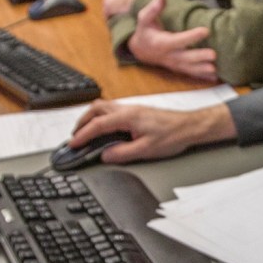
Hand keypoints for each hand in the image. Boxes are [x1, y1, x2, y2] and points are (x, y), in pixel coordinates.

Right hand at [68, 99, 235, 163]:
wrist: (189, 127)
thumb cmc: (173, 136)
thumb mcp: (146, 150)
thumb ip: (122, 153)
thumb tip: (105, 155)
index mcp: (127, 117)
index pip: (97, 125)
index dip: (82, 135)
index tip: (73, 144)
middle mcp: (127, 109)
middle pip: (95, 110)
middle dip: (82, 123)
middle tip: (75, 137)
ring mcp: (132, 108)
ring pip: (103, 107)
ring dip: (91, 118)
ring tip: (86, 132)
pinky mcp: (137, 111)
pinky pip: (112, 109)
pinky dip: (101, 117)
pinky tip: (104, 127)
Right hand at [127, 0, 218, 80]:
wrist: (141, 50)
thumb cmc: (145, 31)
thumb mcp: (144, 19)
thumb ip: (153, 8)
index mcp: (161, 43)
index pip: (178, 40)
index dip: (191, 36)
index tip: (205, 30)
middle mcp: (168, 56)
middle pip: (185, 58)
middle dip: (199, 57)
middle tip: (214, 55)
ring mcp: (174, 64)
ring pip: (189, 69)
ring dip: (202, 70)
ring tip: (215, 70)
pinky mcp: (178, 68)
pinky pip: (190, 74)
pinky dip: (202, 77)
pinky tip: (215, 79)